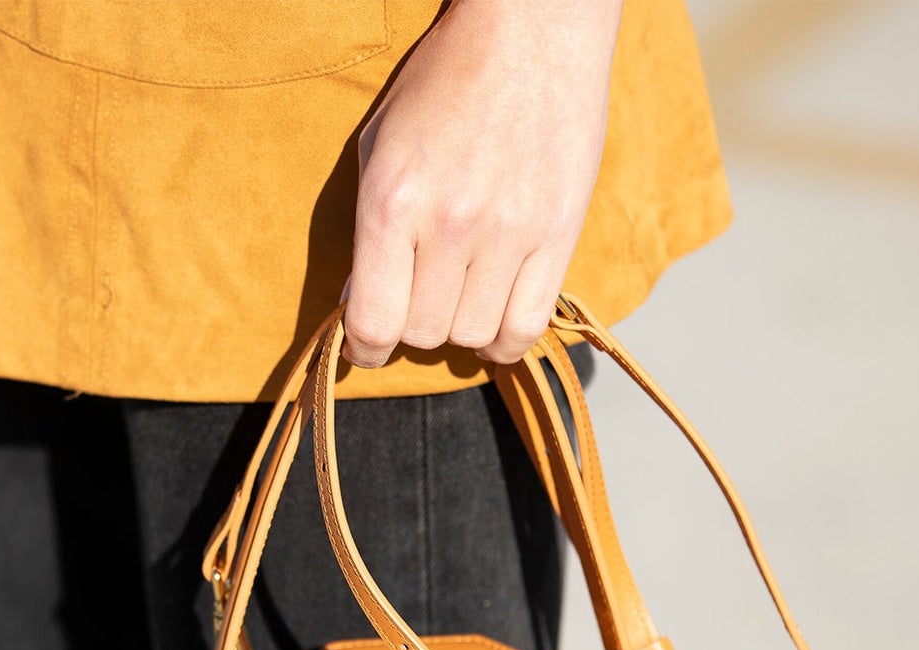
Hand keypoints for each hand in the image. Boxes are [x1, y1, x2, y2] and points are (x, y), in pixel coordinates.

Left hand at [343, 0, 621, 368]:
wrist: (531, 28)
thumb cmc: (446, 83)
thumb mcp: (380, 147)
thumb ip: (367, 233)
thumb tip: (360, 306)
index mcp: (393, 202)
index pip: (372, 323)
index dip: (364, 348)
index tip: (368, 345)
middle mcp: (450, 224)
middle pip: (422, 335)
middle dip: (412, 326)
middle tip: (419, 294)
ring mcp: (509, 233)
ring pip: (472, 337)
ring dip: (460, 327)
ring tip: (460, 293)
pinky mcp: (558, 235)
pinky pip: (525, 329)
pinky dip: (505, 339)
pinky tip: (495, 317)